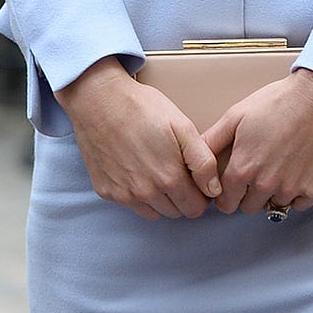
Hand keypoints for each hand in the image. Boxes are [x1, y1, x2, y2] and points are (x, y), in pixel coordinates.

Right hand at [57, 56, 220, 219]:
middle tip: (178, 171)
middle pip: (177, 213)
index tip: (196, 178)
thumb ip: (203, 162)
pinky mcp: (106, 191)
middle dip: (183, 197)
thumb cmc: (143, 108)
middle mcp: (145, 193)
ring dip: (161, 199)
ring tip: (157, 170)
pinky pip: (131, 205)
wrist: (98, 99)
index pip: (196, 208)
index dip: (201, 195)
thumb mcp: (182, 127)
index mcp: (169, 178)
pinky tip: (136, 169)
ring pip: (155, 213)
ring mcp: (123, 194)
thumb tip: (214, 190)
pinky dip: (138, 194)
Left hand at [204, 69, 312, 217]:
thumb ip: (213, 140)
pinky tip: (295, 173)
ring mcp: (291, 189)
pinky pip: (298, 204)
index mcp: (242, 169)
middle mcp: (265, 184)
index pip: (225, 202)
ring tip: (277, 169)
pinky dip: (296, 194)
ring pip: (274, 206)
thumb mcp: (236, 116)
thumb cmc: (277, 102)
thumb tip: (194, 156)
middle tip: (256, 175)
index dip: (225, 195)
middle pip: (248, 208)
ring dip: (272, 194)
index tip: (232, 187)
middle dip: (247, 195)